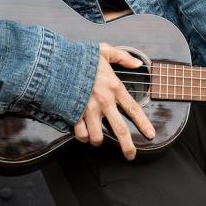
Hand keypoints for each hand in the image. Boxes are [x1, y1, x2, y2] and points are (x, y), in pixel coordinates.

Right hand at [73, 43, 155, 159]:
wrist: (55, 60)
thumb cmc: (80, 56)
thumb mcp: (104, 50)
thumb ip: (122, 57)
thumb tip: (137, 64)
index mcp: (114, 87)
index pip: (133, 109)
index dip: (143, 124)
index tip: (150, 135)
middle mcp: (104, 101)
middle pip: (120, 130)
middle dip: (127, 147)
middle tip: (130, 155)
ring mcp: (88, 110)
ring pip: (97, 137)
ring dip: (98, 140)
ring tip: (97, 137)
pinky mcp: (74, 114)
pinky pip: (81, 134)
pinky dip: (82, 136)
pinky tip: (83, 132)